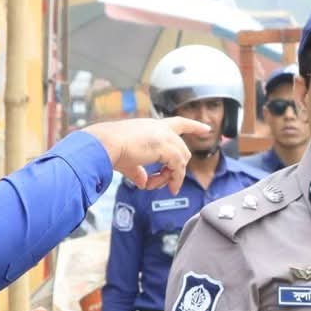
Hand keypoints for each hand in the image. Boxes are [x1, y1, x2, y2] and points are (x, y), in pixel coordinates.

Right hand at [84, 116, 206, 193]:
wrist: (103, 145)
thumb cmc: (110, 150)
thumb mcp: (128, 161)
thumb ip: (138, 171)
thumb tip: (142, 181)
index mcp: (152, 126)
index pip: (178, 123)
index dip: (193, 126)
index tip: (206, 129)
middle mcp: (160, 128)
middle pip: (182, 150)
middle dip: (177, 169)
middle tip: (165, 183)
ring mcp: (164, 136)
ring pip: (182, 159)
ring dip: (172, 176)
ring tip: (159, 185)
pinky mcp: (165, 146)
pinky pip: (178, 167)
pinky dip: (174, 179)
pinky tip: (167, 187)